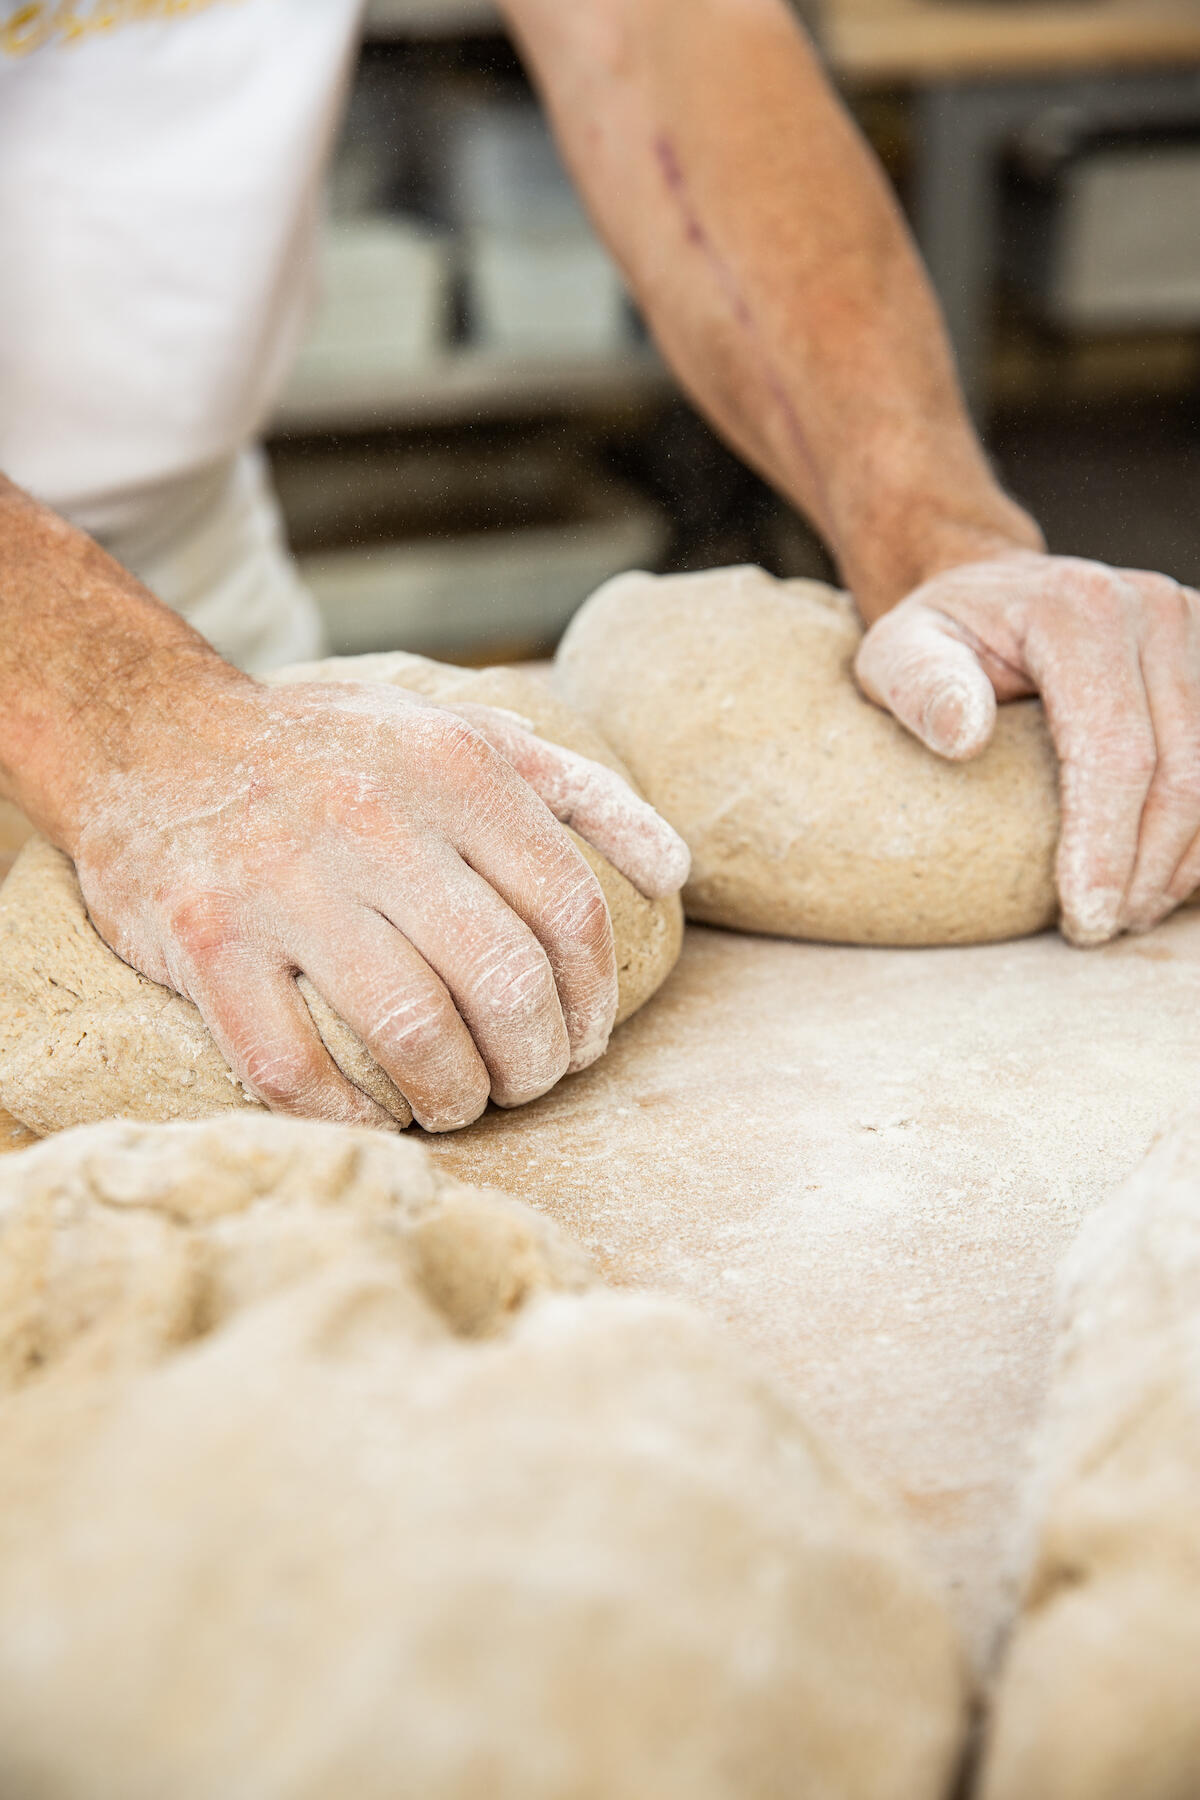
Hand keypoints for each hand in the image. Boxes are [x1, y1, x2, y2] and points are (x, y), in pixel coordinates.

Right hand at [70, 676, 688, 1131]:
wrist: (152, 733)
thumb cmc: (334, 750)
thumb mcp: (463, 732)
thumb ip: (580, 791)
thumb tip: (675, 872)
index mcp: (455, 770)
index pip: (571, 912)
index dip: (593, 999)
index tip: (582, 1039)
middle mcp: (376, 820)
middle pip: (507, 983)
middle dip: (536, 1062)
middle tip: (525, 1081)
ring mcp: (285, 882)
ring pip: (414, 1033)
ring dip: (456, 1097)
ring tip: (458, 1103)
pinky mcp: (207, 940)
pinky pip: (292, 1067)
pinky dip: (348, 1114)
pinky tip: (372, 1114)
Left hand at [855, 549, 1199, 944]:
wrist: (993, 587)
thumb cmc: (943, 636)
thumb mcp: (898, 652)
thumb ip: (921, 688)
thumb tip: (964, 737)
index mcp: (1079, 611)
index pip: (1115, 750)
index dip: (1107, 844)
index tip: (1087, 917)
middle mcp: (1154, 610)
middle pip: (1183, 768)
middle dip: (1148, 867)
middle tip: (1101, 929)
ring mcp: (1196, 627)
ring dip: (1184, 857)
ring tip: (1130, 911)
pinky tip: (1163, 872)